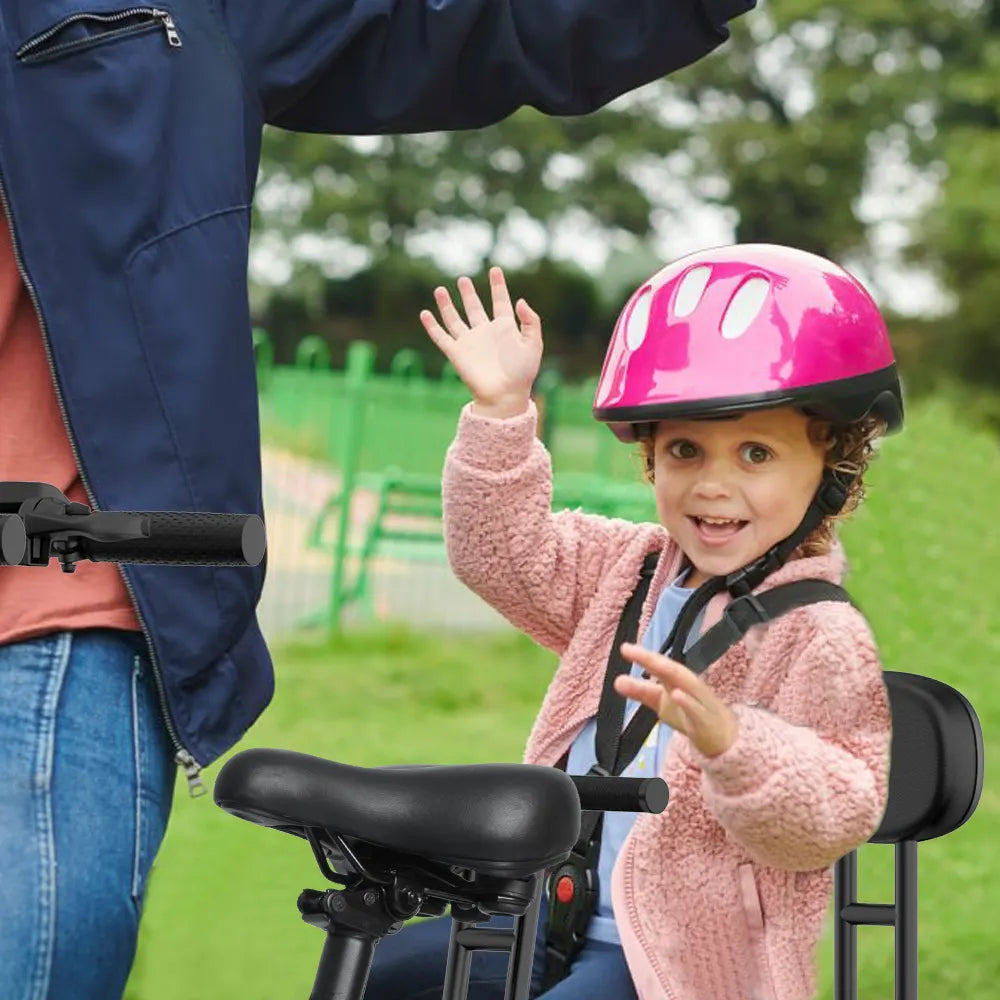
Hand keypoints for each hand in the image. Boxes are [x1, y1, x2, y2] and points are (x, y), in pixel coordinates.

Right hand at [419, 266, 542, 417]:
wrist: (505, 396)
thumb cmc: (522, 373)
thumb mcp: (533, 344)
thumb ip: (531, 321)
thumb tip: (519, 300)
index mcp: (505, 328)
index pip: (500, 302)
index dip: (498, 286)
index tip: (495, 270)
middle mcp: (485, 333)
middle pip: (474, 308)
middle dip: (468, 293)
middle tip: (463, 279)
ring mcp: (469, 342)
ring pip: (455, 319)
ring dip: (447, 305)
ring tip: (440, 289)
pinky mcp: (456, 353)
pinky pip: (441, 336)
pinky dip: (432, 325)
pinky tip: (425, 313)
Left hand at [614, 643, 737, 756]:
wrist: (723, 735)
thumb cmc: (689, 712)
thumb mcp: (661, 702)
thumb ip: (641, 691)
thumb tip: (617, 681)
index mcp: (677, 679)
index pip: (660, 665)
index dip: (643, 656)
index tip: (624, 648)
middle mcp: (689, 685)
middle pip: (672, 670)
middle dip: (652, 659)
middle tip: (630, 650)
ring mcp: (700, 702)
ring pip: (689, 686)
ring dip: (673, 675)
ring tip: (654, 664)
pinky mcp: (706, 720)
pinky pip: (698, 710)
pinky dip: (689, 702)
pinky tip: (677, 695)